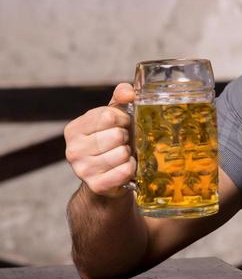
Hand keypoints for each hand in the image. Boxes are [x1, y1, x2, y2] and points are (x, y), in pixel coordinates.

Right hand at [64, 83, 135, 197]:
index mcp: (74, 129)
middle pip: (116, 135)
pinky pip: (125, 171)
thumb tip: (128, 92)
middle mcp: (73, 150)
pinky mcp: (96, 185)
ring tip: (122, 154)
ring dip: (128, 153)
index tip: (121, 124)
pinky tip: (126, 166)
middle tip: (122, 142)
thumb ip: (120, 97)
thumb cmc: (110, 141)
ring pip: (122, 153)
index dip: (122, 118)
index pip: (108, 116)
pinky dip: (131, 167)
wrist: (105, 177)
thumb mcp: (112, 115)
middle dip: (126, 136)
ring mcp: (82, 170)